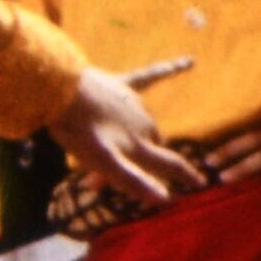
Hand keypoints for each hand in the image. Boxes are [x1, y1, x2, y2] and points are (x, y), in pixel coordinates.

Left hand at [53, 69, 199, 202]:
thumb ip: (135, 180)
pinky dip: (171, 69)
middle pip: (153, 146)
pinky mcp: (122, 83)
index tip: (201, 184)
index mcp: (139, 145)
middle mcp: (144, 123)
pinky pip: (151, 75)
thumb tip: (165, 199)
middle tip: (104, 176)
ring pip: (144, 122)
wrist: (59, 90)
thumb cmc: (78, 130)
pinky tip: (190, 61)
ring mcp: (134, 102)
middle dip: (142, 160)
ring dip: (135, 135)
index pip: (171, 164)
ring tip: (102, 147)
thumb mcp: (104, 162)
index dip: (186, 176)